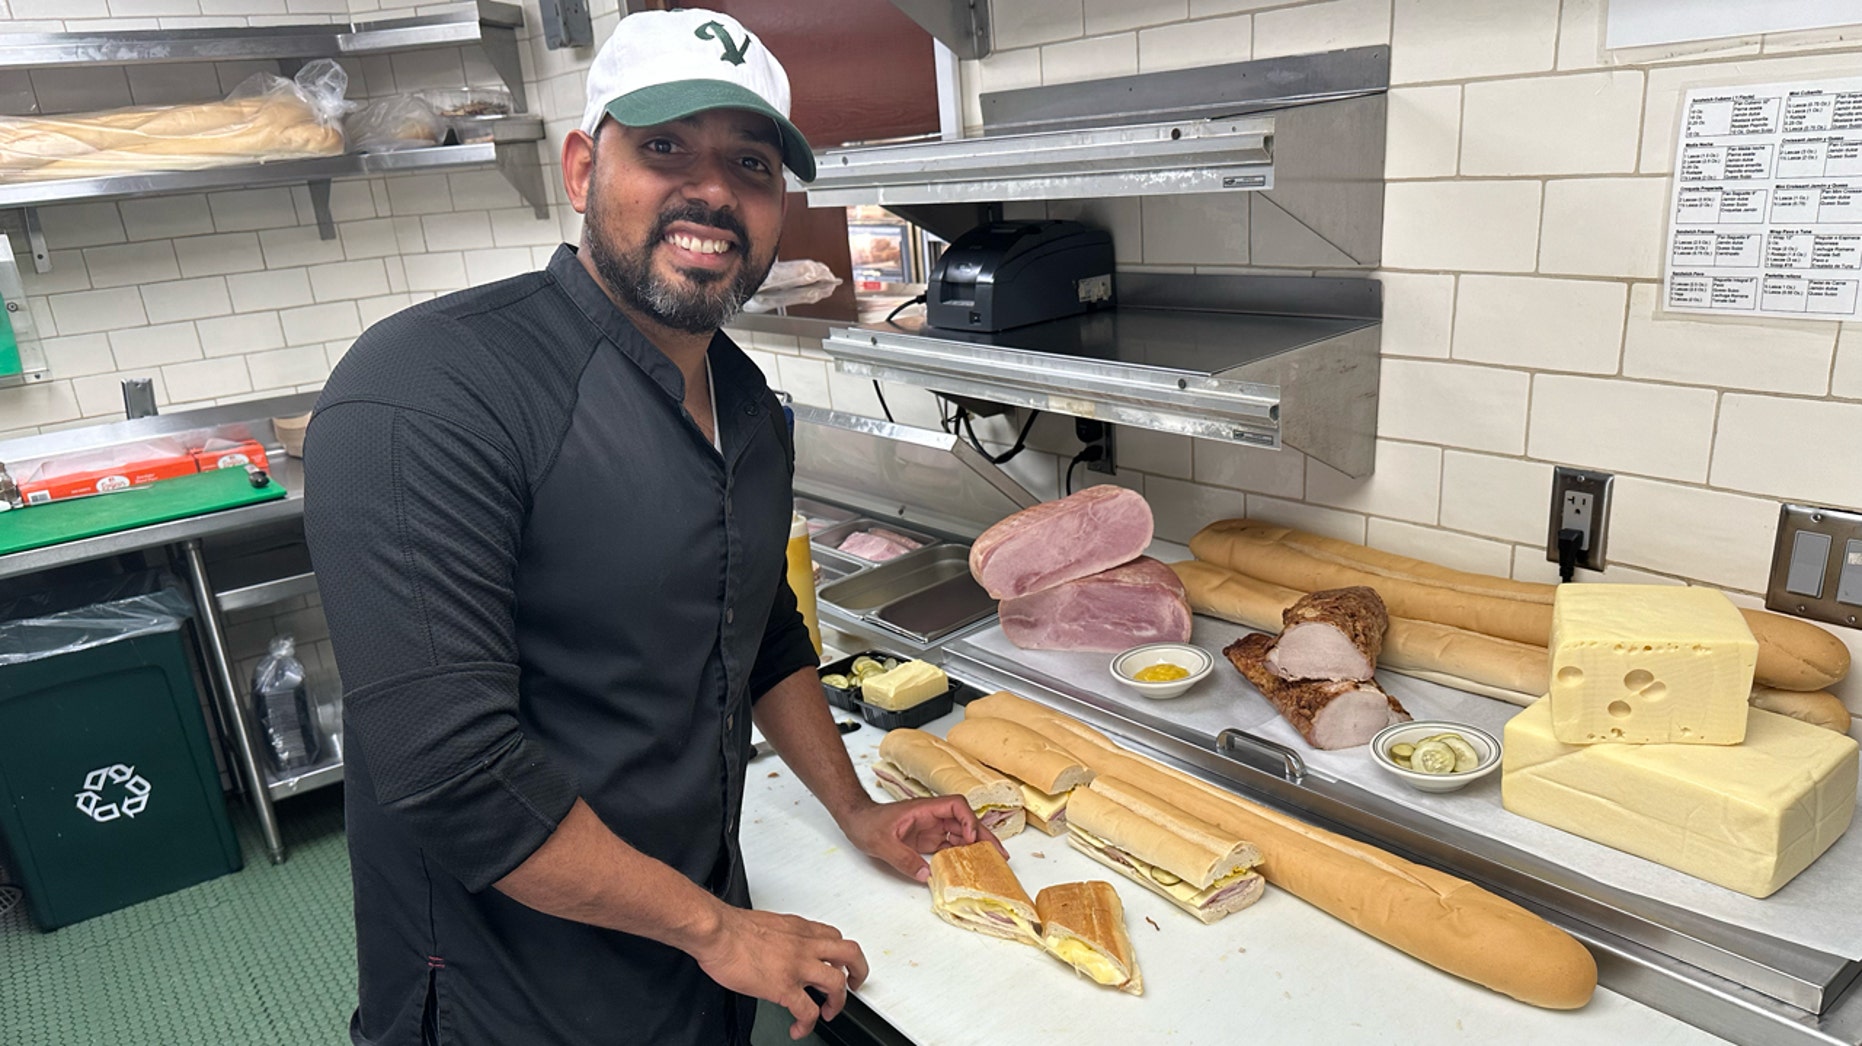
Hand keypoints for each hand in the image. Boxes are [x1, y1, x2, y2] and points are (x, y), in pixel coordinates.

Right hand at [690, 903, 867, 1039]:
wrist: (716, 932)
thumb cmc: (731, 927)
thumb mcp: (766, 924)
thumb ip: (780, 936)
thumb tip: (777, 948)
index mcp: (799, 928)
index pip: (833, 936)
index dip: (839, 953)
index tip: (836, 964)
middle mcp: (805, 944)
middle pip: (850, 953)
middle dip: (858, 971)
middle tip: (854, 984)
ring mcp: (798, 966)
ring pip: (837, 983)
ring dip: (838, 1001)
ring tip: (829, 1012)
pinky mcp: (785, 987)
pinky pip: (807, 1011)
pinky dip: (807, 1024)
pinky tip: (799, 1028)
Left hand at [836, 795, 1007, 882]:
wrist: (854, 821)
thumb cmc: (866, 823)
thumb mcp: (882, 844)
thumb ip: (904, 859)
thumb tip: (927, 875)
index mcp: (924, 809)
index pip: (956, 806)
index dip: (967, 820)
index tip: (970, 838)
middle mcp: (931, 817)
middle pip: (965, 821)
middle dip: (983, 835)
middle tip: (999, 854)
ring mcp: (930, 828)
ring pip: (960, 834)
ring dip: (976, 846)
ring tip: (992, 862)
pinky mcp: (927, 840)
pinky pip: (950, 846)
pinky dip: (962, 855)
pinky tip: (970, 866)